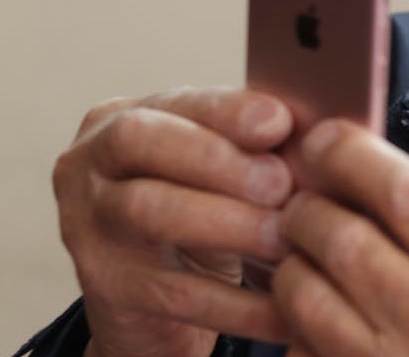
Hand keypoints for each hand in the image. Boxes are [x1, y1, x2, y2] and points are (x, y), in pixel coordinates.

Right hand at [55, 88, 295, 356]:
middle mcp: (91, 162)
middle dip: (220, 161)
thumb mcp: (220, 171)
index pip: (175, 102)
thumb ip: (256, 147)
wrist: (152, 299)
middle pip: (145, 143)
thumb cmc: (201, 210)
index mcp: (125, 118)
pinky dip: (237, 303)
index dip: (228, 111)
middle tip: (281, 184)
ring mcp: (85, 223)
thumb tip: (323, 134)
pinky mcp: (104, 286)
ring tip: (283, 238)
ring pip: (151, 212)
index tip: (280, 123)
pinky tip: (283, 307)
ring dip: (227, 224)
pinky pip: (175, 293)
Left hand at [272, 120, 408, 356]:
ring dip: (293, 268)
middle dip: (309, 210)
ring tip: (301, 257)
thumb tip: (392, 200)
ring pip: (307, 300)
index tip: (328, 142)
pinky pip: (304, 354)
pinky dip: (297, 331)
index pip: (405, 194)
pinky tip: (313, 319)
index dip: (353, 156)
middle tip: (304, 202)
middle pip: (342, 241)